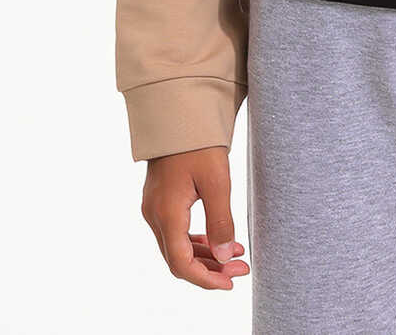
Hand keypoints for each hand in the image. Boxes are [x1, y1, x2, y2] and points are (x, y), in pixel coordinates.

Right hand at [141, 145, 249, 289]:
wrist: (179, 112)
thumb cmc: (198, 143)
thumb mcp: (217, 181)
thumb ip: (221, 221)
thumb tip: (225, 257)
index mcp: (167, 213)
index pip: (181, 264)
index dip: (205, 279)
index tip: (230, 282)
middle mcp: (154, 214)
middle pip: (178, 258)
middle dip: (210, 269)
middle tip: (241, 268)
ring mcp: (154, 207)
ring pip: (177, 246)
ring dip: (205, 255)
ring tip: (235, 256)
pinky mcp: (159, 199)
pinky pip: (175, 231)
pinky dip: (196, 240)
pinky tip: (217, 240)